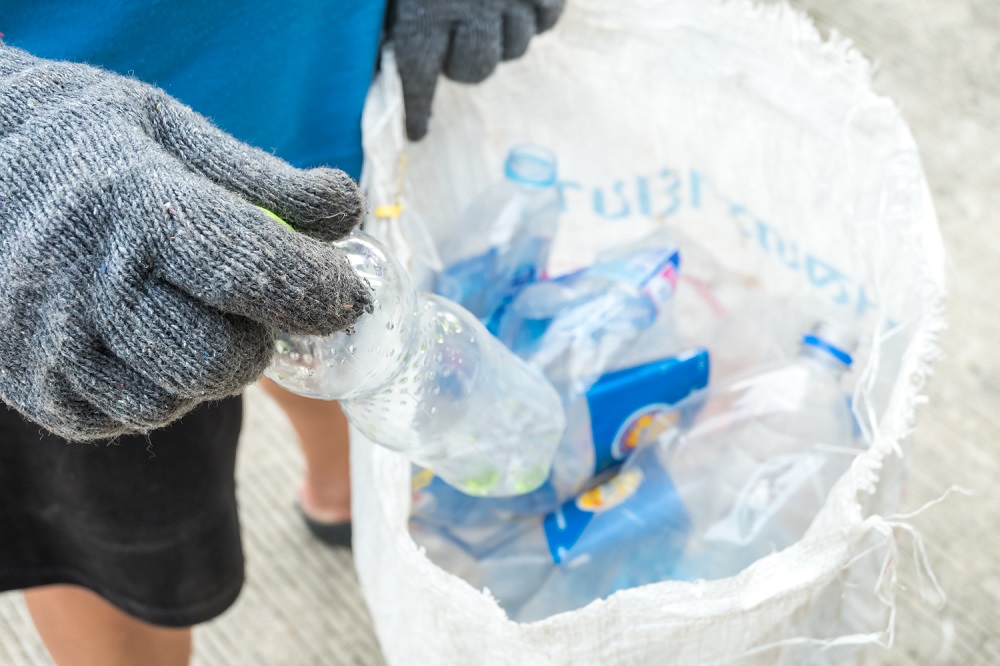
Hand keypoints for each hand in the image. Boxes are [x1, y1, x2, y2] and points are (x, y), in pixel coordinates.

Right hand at [0, 45, 373, 439]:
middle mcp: (86, 283)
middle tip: (251, 307)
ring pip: (175, 399)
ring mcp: (50, 344)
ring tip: (189, 316)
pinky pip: (128, 417)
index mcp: (134, 207)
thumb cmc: (90, 144)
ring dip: (208, 369)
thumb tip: (350, 213)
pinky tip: (145, 341)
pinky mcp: (31, 386)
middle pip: (218, 360)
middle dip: (257, 339)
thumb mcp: (177, 132)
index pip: (250, 270)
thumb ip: (267, 181)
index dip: (318, 290)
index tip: (347, 293)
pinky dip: (159, 389)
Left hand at [389, 0, 564, 140]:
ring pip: (514, 47)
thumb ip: (408, 16)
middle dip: (463, 65)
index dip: (417, 107)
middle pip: (474, 70)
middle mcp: (472, 7)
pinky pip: (547, 20)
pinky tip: (522, 1)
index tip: (417, 133)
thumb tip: (403, 65)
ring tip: (490, 10)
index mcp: (425, 7)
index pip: (416, 72)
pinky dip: (537, 15)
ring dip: (502, 36)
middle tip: (457, 41)